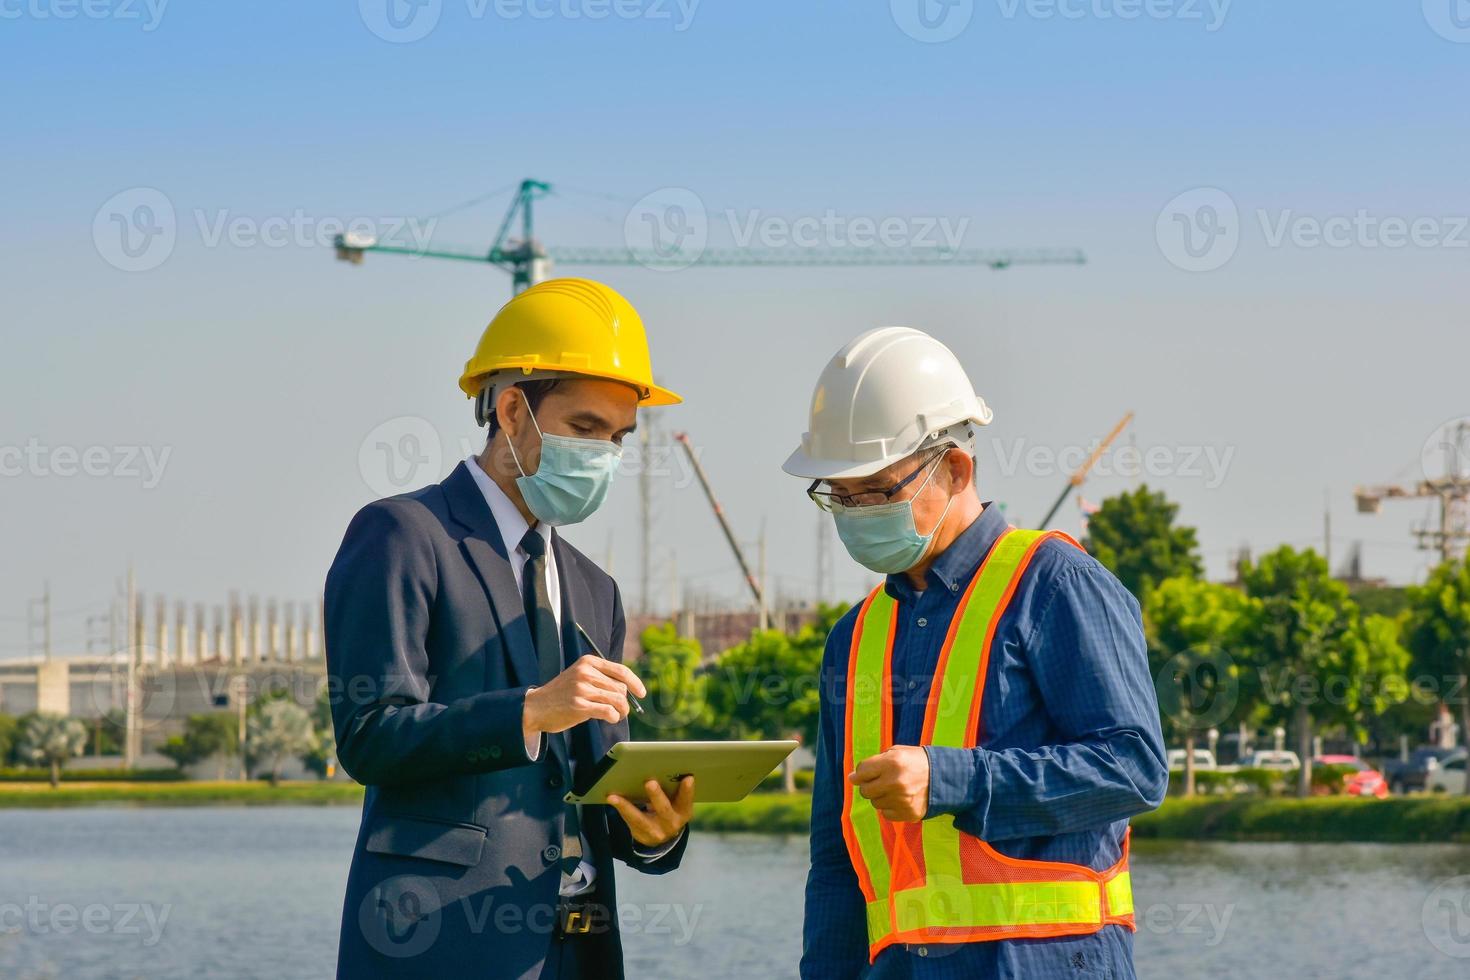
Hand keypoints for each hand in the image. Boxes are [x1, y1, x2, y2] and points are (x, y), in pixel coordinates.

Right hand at [523, 655, 646, 738]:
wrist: (536, 707)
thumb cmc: (562, 694)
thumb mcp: (579, 677)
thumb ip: (600, 679)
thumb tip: (628, 689)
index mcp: (588, 662)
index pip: (620, 670)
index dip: (635, 682)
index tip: (642, 693)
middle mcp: (586, 672)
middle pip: (620, 687)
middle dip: (624, 701)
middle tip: (621, 711)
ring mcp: (582, 688)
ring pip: (617, 699)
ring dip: (621, 711)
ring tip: (616, 715)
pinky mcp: (580, 705)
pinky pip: (608, 711)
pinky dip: (614, 717)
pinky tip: (610, 719)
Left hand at [608, 776, 694, 847]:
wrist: (664, 835)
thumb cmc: (670, 808)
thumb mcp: (677, 802)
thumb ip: (674, 789)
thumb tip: (660, 767)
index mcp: (684, 812)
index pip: (686, 800)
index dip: (688, 790)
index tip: (688, 778)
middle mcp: (672, 823)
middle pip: (664, 809)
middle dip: (656, 796)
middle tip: (650, 782)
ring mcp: (656, 832)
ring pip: (640, 819)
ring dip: (626, 806)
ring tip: (614, 796)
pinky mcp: (641, 834)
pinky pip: (629, 821)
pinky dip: (620, 808)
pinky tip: (611, 798)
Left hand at [850, 746, 929, 821]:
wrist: (945, 777)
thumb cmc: (917, 761)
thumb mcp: (898, 751)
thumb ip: (875, 762)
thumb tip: (853, 777)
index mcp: (892, 762)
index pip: (862, 772)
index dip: (860, 773)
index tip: (862, 774)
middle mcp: (895, 782)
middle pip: (865, 791)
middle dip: (869, 786)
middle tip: (879, 782)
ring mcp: (902, 800)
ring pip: (875, 803)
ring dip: (880, 796)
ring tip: (893, 789)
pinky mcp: (908, 814)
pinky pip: (886, 814)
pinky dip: (890, 807)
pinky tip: (900, 799)